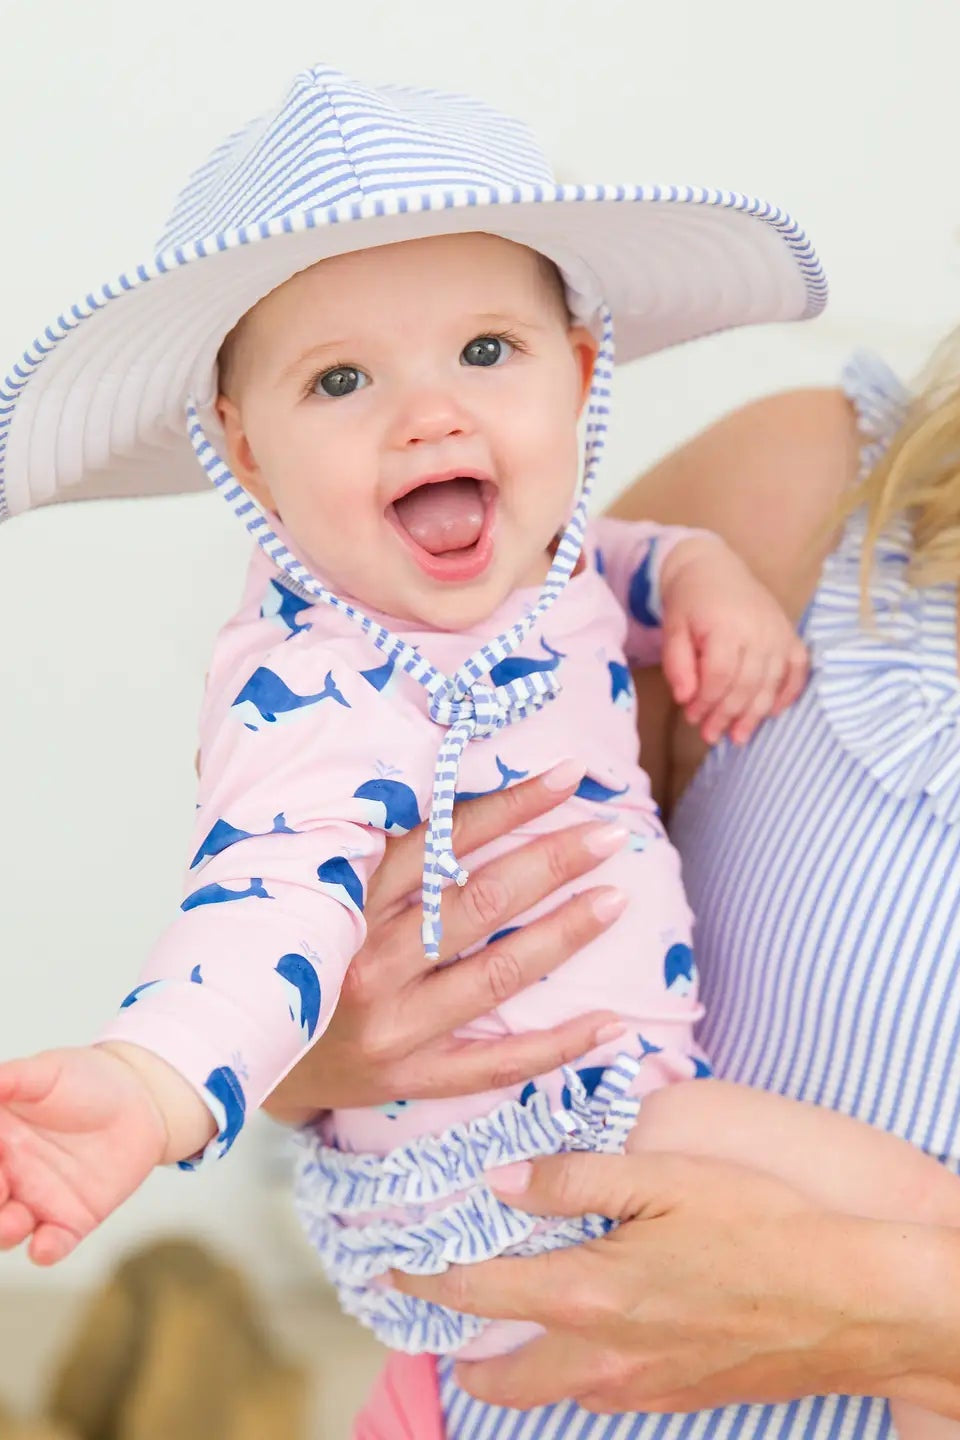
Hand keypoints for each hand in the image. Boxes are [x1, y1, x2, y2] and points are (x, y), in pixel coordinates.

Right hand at [0, 1046, 167, 1264]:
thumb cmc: (87, 1081)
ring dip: (3, 1232)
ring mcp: (37, 1200)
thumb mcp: (46, 1072)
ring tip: (12, 1222)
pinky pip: (52, 1244)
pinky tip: (45, 1245)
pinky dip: (45, 1250)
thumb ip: (12, 1079)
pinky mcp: (71, 1219)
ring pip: (7, 1229)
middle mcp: (8, 1175)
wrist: (140, 1099)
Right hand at [263, 762, 628, 1120]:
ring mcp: (392, 1026)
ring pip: (497, 975)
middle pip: (479, 902)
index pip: (443, 841)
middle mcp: (369, 961)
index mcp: (346, 900)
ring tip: (616, 899)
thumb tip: (447, 785)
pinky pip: (496, 1065)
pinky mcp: (408, 1079)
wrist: (238, 1053)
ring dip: (565, 935)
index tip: (567, 776)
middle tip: (611, 833)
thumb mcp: (313, 888)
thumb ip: (373, 848)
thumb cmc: (289, 954)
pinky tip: (613, 1023)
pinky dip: (559, 1046)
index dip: (509, 806)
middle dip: (552, 862)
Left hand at [393, 1151, 944, 1414]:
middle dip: (456, 1346)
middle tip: (443, 1303)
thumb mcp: (666, 1176)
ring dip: (509, 1361)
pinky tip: (583, 1320)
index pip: (476, 1294)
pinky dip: (564, 1367)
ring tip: (502, 1312)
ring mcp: (637, 1388)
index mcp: (587, 1293)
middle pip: (494, 1377)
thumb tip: (501, 1179)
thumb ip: (574, 1177)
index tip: (397, 1268)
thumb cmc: (761, 1226)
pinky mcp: (672, 1398)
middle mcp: (600, 1356)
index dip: (426, 1280)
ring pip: (545, 1390)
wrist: (852, 1304)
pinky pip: (595, 1394)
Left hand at [659, 537, 808, 745]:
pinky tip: (773, 713)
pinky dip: (789, 693)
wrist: (713, 567)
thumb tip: (685, 699)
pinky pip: (798, 669)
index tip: (692, 717)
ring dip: (755, 714)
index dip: (706, 702)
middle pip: (746, 685)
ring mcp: (779, 633)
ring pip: (771, 683)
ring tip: (739, 737)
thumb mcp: (672, 628)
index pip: (720, 676)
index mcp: (726, 627)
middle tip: (711, 736)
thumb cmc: (689, 601)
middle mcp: (759, 631)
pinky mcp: (790, 634)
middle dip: (727, 715)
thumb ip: (677, 663)